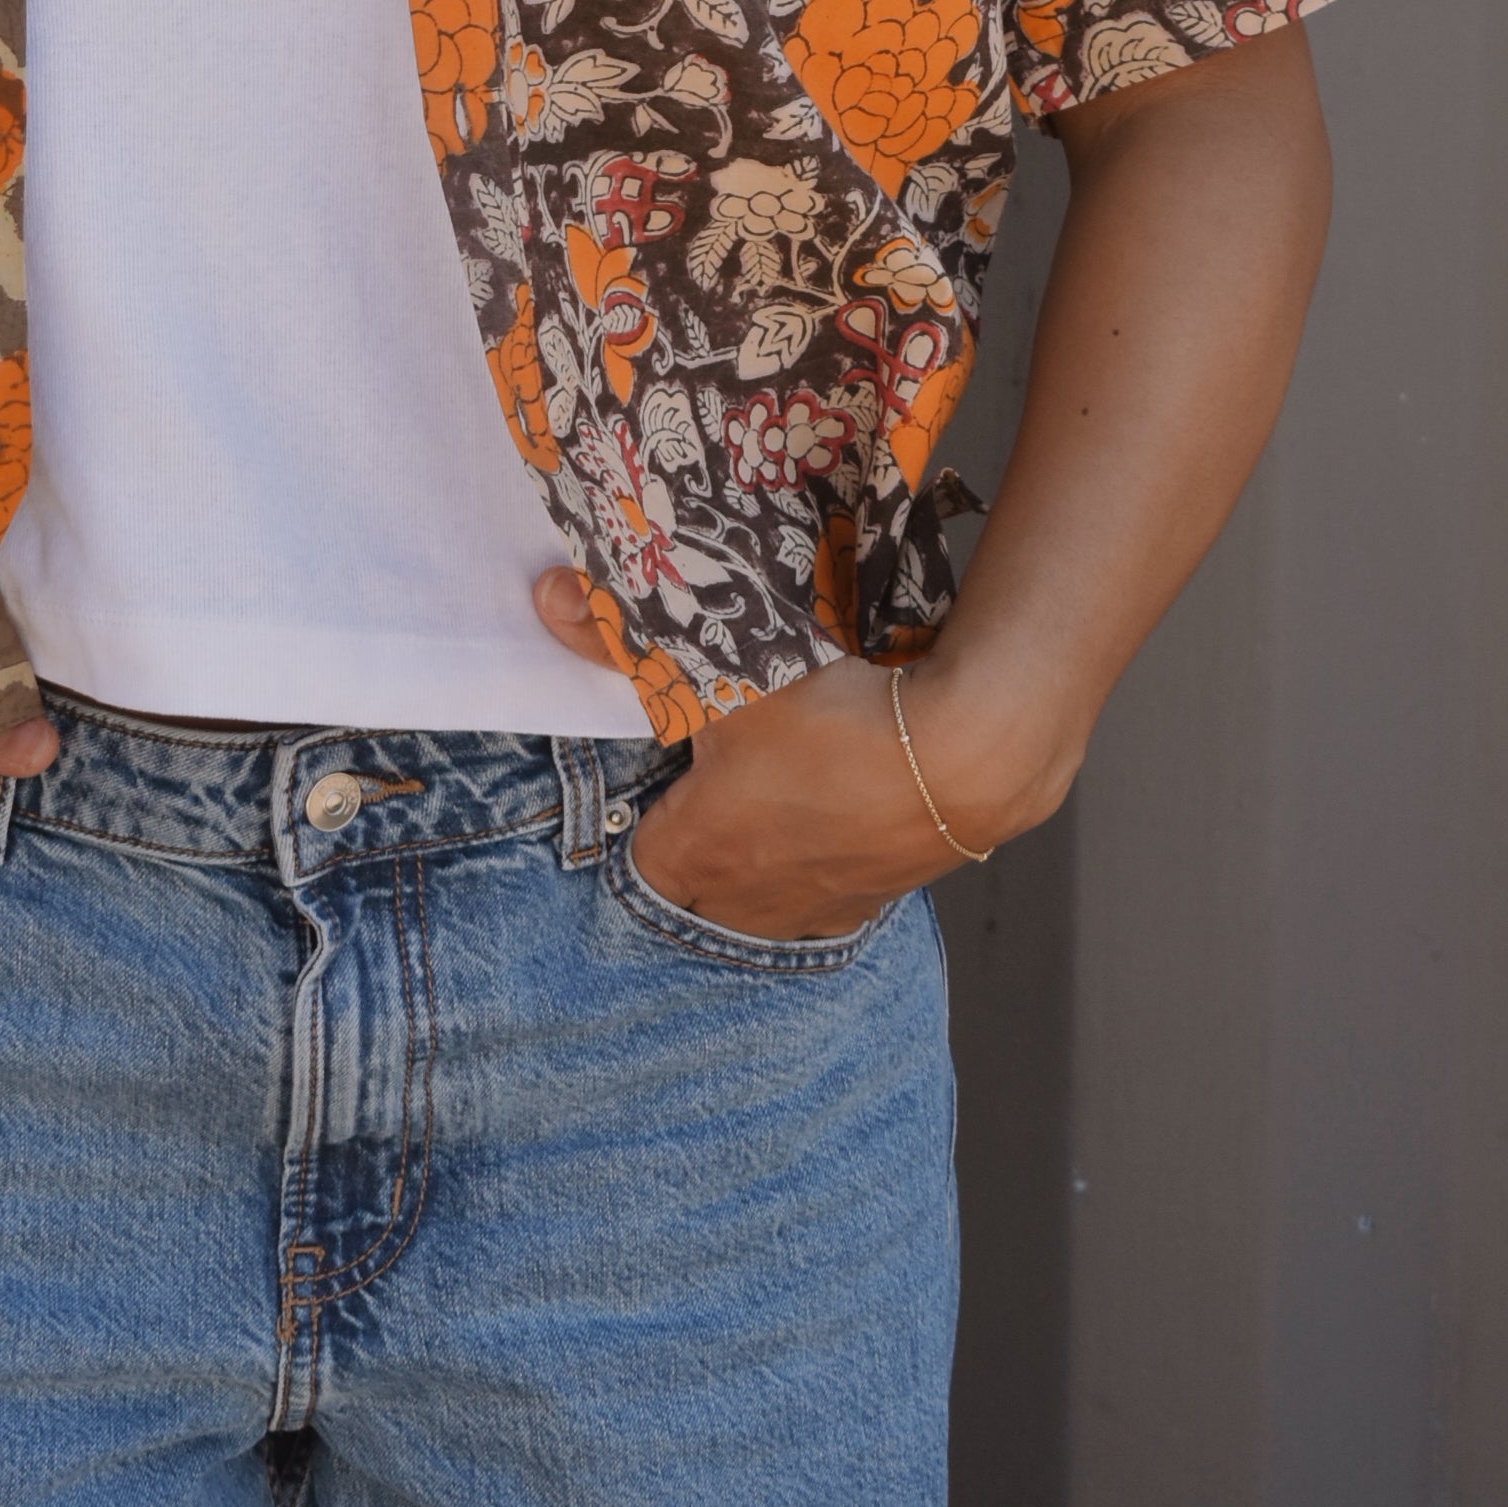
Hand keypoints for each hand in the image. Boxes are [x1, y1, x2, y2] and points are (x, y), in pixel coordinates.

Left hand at [533, 566, 1068, 943]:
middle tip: (699, 791)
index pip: (636, 869)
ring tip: (766, 805)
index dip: (632, 827)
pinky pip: (832, 895)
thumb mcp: (717, 671)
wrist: (963, 754)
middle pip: (698, 894)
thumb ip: (621, 639)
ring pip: (767, 901)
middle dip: (689, 850)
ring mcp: (822, 906)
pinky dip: (823, 863)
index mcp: (700, 853)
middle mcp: (753, 900)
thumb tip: (543, 601)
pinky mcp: (881, 896)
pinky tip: (835, 818)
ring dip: (757, 863)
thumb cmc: (831, 722)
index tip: (644, 784)